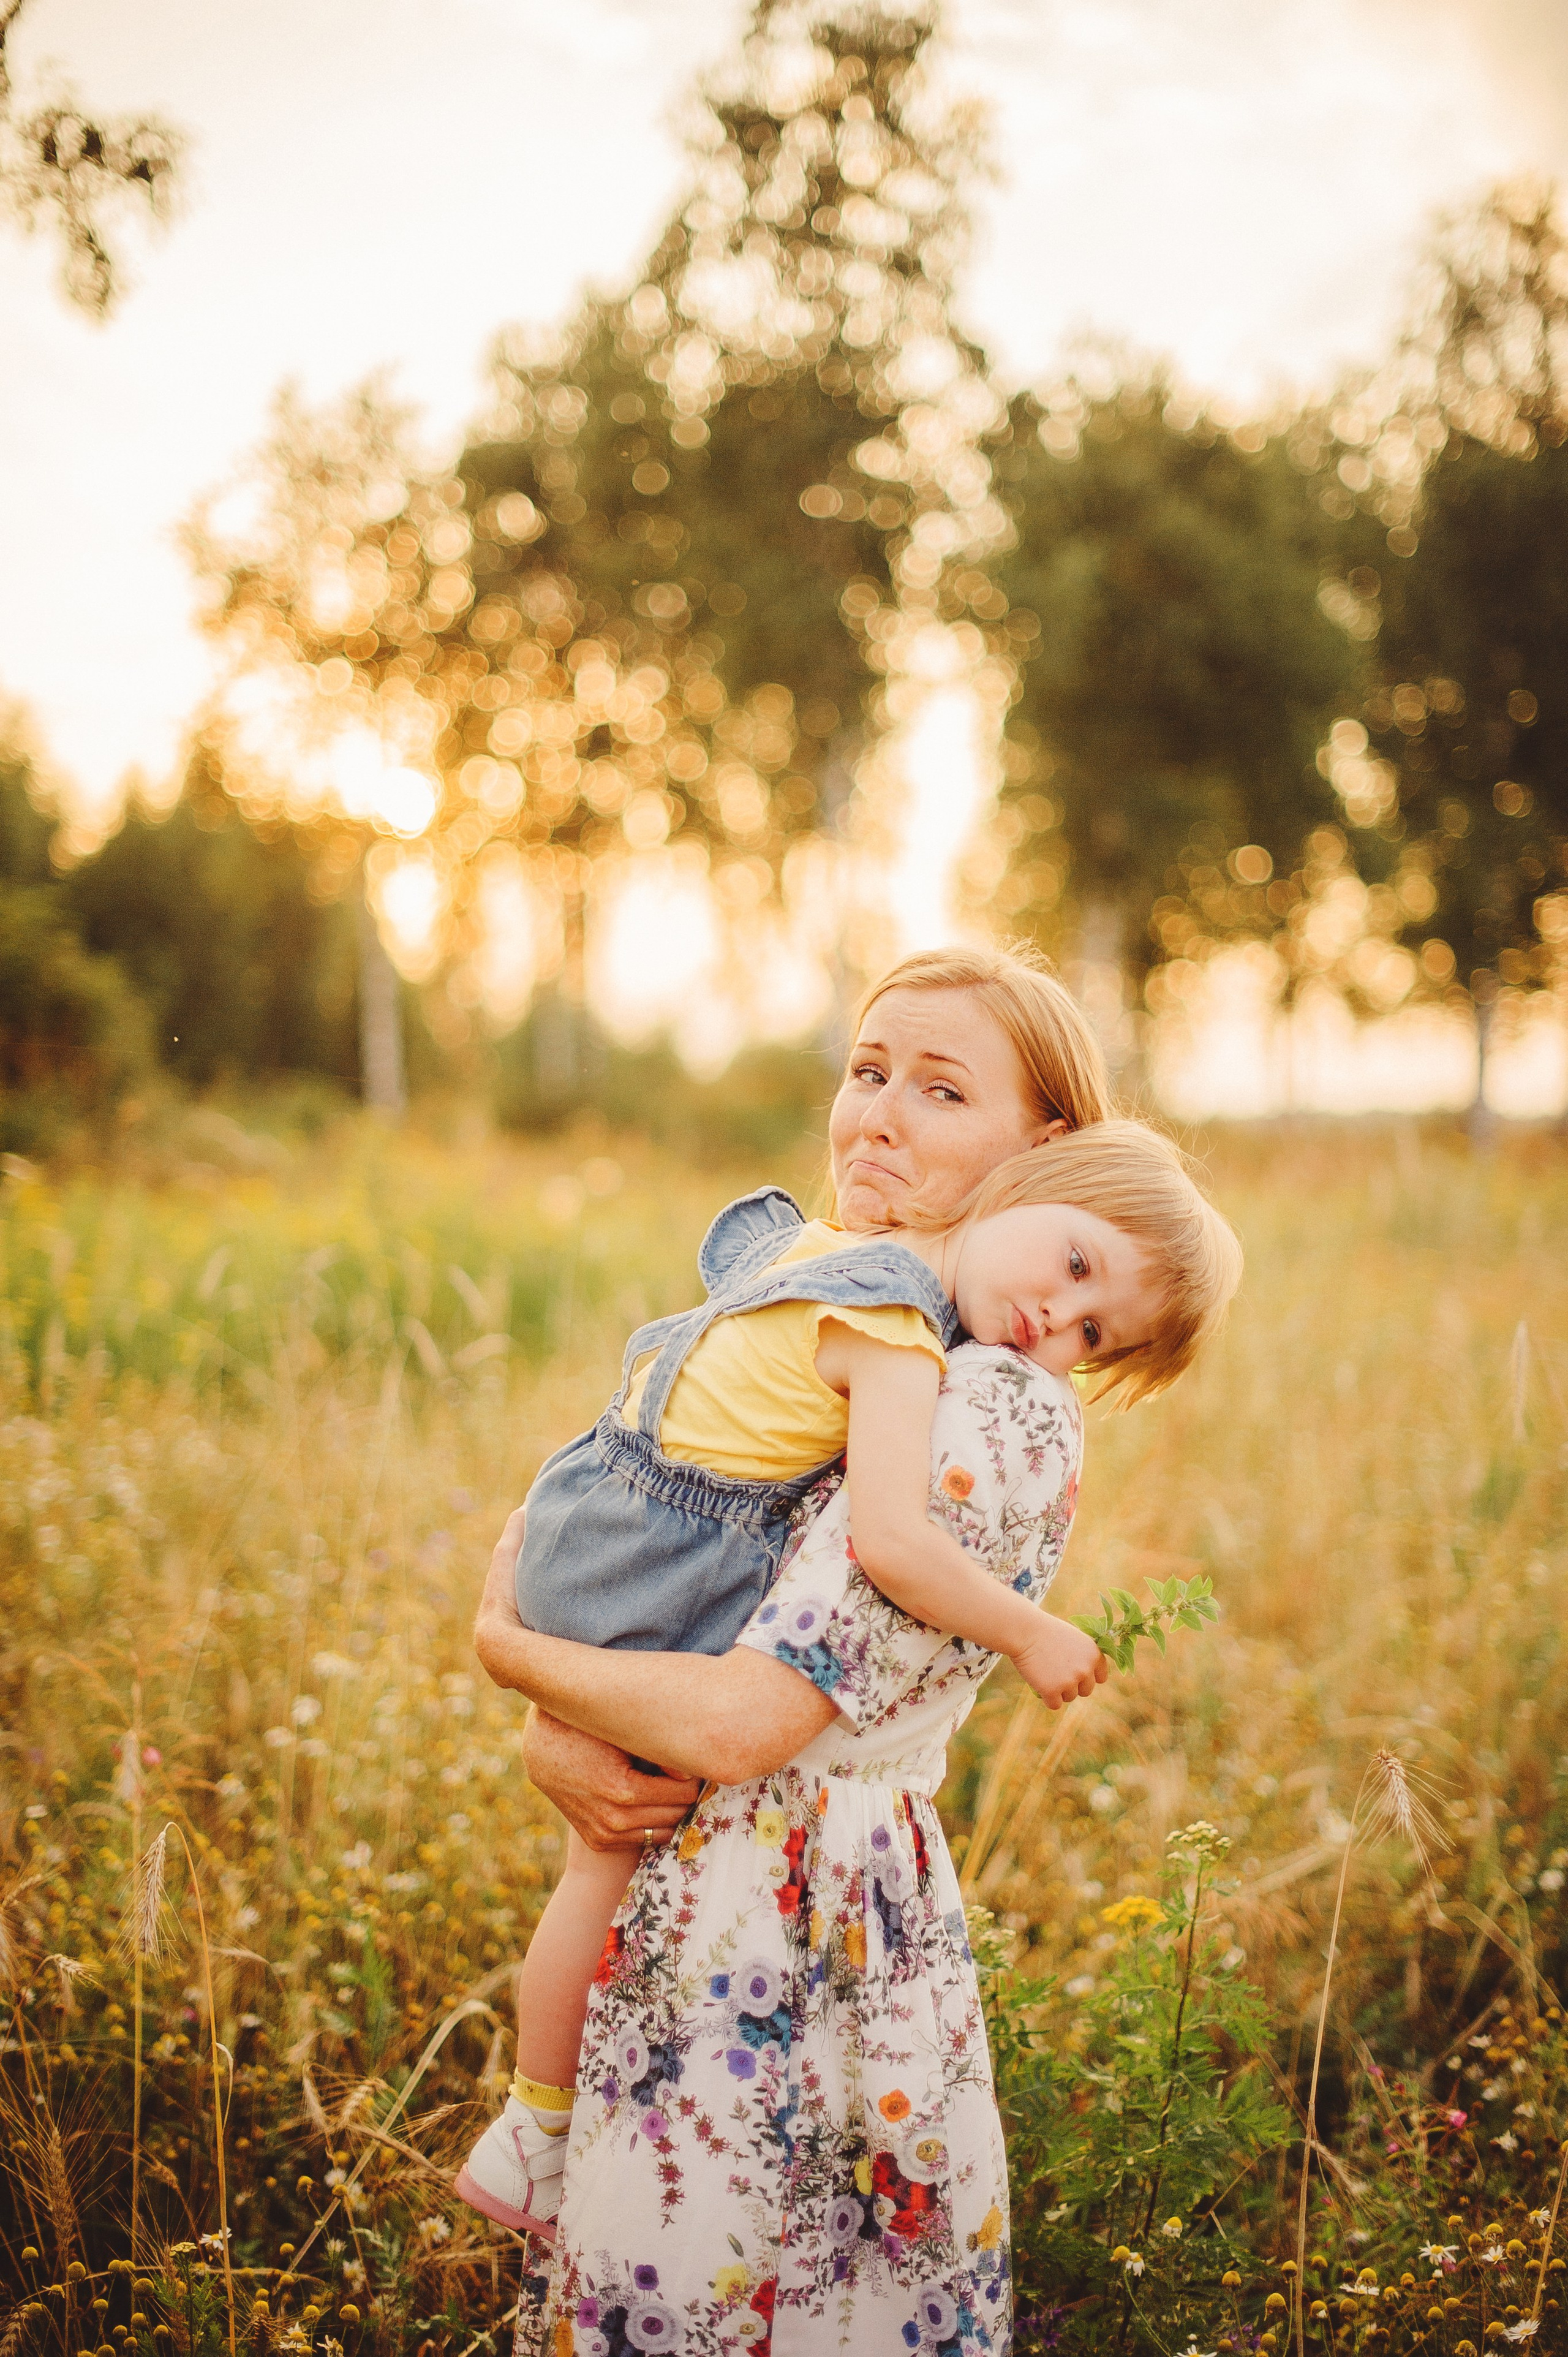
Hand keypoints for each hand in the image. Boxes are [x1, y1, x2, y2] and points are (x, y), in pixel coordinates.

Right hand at [523, 1710, 700, 1854]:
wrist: (541, 1750)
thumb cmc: (586, 1731)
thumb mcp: (622, 1736)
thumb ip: (659, 1753)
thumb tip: (693, 1771)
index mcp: (624, 1790)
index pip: (684, 1794)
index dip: (696, 1778)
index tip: (700, 1764)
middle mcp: (614, 1818)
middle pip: (677, 1815)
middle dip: (689, 1797)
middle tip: (695, 1777)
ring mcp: (604, 1833)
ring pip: (663, 1831)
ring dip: (675, 1812)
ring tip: (679, 1788)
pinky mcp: (598, 1840)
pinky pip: (643, 1838)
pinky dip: (654, 1822)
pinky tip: (658, 1802)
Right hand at [1010, 1612, 1108, 1709]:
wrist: (1024, 1631)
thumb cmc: (1046, 1632)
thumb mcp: (1073, 1639)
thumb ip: (1083, 1657)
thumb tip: (1088, 1676)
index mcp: (1094, 1655)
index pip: (1101, 1677)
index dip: (1088, 1677)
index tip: (1076, 1673)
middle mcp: (1085, 1669)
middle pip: (1085, 1691)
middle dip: (1073, 1685)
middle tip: (1056, 1672)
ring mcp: (1069, 1681)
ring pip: (1069, 1697)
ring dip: (1058, 1690)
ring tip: (1045, 1672)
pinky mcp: (1052, 1690)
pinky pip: (1054, 1704)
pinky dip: (1046, 1697)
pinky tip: (1038, 1681)